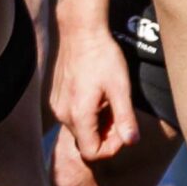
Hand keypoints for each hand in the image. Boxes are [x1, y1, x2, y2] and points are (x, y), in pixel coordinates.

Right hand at [51, 22, 140, 162]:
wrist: (80, 33)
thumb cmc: (103, 58)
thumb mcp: (120, 89)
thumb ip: (125, 118)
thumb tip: (132, 142)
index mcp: (78, 114)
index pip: (93, 152)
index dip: (113, 147)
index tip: (125, 129)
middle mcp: (62, 114)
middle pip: (86, 141)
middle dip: (107, 134)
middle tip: (121, 112)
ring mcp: (56, 106)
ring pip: (80, 129)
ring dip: (98, 123)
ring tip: (109, 101)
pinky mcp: (54, 98)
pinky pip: (72, 116)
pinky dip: (87, 113)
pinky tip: (97, 95)